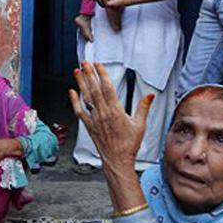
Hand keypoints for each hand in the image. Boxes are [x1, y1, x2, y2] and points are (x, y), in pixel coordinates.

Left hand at [68, 61, 153, 177]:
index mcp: (116, 111)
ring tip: (77, 71)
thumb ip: (143, 108)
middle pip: (95, 89)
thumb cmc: (129, 144)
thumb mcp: (140, 125)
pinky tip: (72, 92)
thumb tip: (150, 95)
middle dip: (89, 74)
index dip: (102, 74)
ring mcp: (94, 119)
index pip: (108, 88)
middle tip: (84, 62)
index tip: (98, 64)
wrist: (117, 159)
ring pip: (86, 97)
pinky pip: (79, 111)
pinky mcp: (88, 125)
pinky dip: (74, 101)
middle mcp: (103, 113)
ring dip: (81, 83)